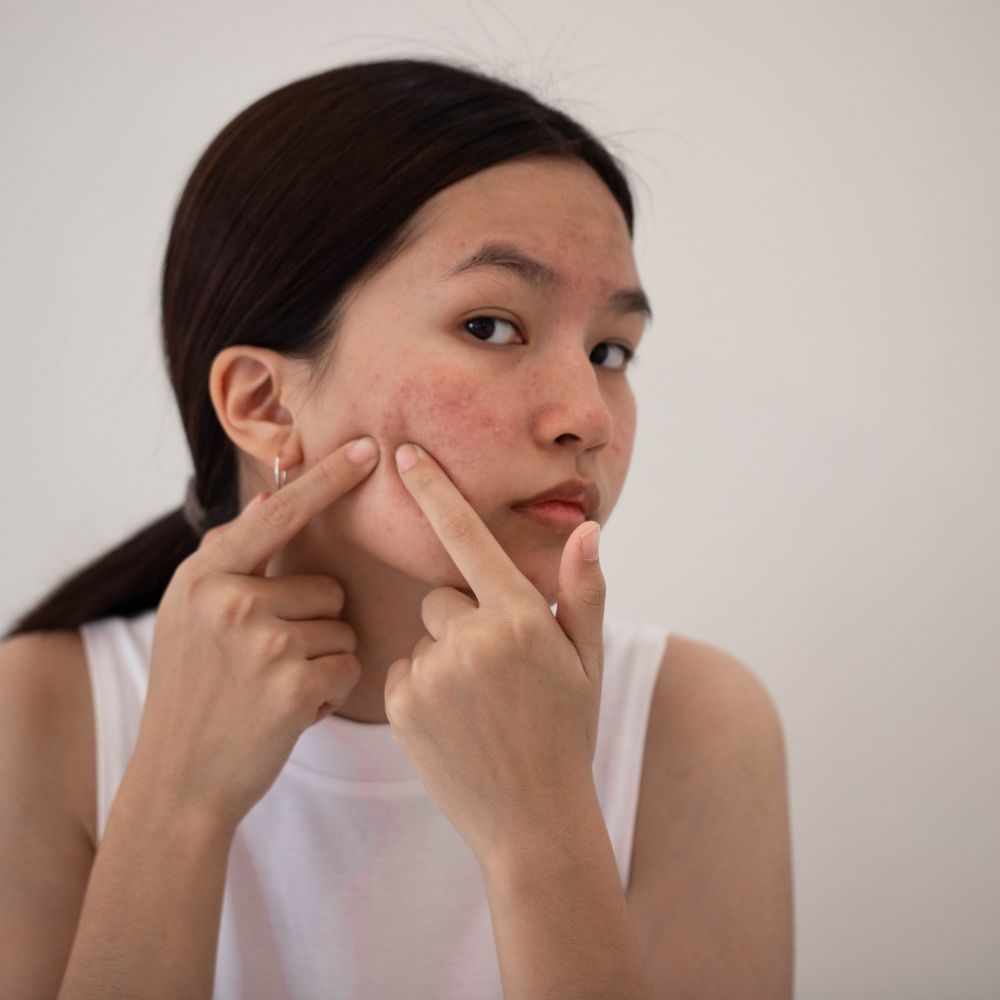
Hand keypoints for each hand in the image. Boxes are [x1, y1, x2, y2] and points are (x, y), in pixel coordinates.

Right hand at [128, 437, 380, 833]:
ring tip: (273, 689)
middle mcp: (231, 600)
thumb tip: (269, 498)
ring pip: (341, 628)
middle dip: (312, 626)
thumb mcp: (188, 616)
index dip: (326, 478)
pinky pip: (348, 666)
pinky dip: (330, 693)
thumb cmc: (191, 692)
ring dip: (321, 661)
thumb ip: (230, 559)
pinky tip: (291, 713)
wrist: (178, 779)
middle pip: (326, 587)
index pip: (279, 513)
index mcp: (204, 576)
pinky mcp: (293, 685)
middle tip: (267, 664)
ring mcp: (262, 642)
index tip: (366, 448)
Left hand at [384, 443, 605, 866]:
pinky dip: (422, 690)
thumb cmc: (567, 732)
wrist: (533, 819)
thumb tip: (588, 528)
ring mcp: (433, 672)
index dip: (434, 491)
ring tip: (476, 705)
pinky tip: (453, 723)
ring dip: (443, 657)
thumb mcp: (587, 661)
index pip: (467, 538)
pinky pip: (403, 671)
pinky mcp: (401, 704)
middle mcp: (472, 637)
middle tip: (493, 671)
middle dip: (461, 620)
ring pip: (422, 636)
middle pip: (442, 596)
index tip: (404, 454)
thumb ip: (582, 591)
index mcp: (520, 617)